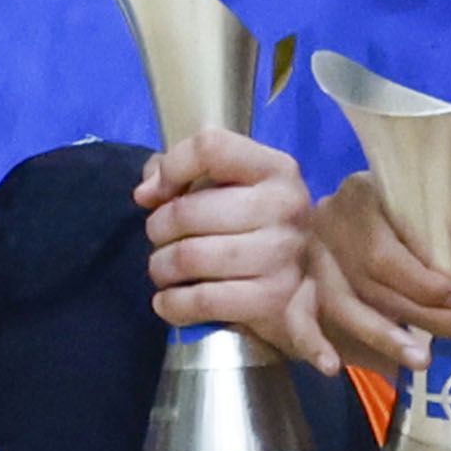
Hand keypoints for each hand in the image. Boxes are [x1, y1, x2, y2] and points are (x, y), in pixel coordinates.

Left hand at [133, 124, 325, 352]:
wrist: (304, 287)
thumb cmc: (250, 226)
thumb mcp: (224, 185)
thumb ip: (177, 171)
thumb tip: (146, 193)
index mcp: (275, 168)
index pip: (210, 147)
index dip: (172, 168)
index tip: (156, 194)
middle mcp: (285, 206)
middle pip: (187, 211)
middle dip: (157, 229)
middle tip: (159, 240)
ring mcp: (282, 254)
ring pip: (190, 257)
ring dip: (161, 267)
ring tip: (164, 270)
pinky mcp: (273, 299)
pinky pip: (202, 300)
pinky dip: (172, 304)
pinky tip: (168, 301)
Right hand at [298, 159, 450, 380]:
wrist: (439, 214)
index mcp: (361, 191)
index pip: (381, 252)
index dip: (421, 284)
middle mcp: (329, 219)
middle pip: (364, 281)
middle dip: (417, 314)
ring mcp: (315, 253)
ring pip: (339, 304)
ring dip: (382, 336)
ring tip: (422, 362)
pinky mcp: (311, 282)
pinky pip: (301, 315)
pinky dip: (314, 343)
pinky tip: (332, 366)